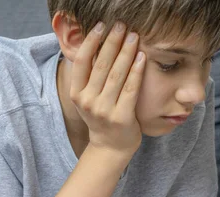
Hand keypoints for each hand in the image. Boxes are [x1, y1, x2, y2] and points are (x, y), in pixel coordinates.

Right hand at [69, 21, 145, 154]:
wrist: (110, 147)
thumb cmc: (102, 117)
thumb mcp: (88, 98)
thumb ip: (90, 76)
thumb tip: (98, 44)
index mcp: (77, 94)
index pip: (82, 62)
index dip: (91, 42)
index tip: (101, 26)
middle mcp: (88, 102)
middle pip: (101, 65)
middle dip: (112, 42)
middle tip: (122, 26)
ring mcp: (105, 110)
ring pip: (117, 75)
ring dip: (126, 52)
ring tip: (134, 36)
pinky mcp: (122, 117)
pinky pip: (131, 89)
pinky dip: (137, 71)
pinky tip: (142, 57)